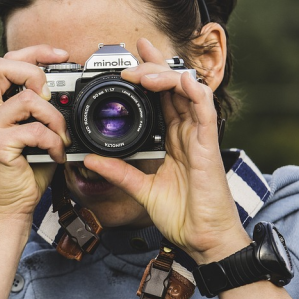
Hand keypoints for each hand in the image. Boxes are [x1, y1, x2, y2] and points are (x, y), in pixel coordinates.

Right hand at [0, 45, 70, 221]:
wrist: (9, 210)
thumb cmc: (25, 173)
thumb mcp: (36, 135)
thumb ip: (42, 111)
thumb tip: (70, 91)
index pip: (4, 62)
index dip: (34, 52)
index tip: (61, 56)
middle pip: (1, 66)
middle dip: (35, 74)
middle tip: (52, 97)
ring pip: (27, 99)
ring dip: (54, 118)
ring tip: (60, 138)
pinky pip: (33, 129)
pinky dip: (53, 141)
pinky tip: (56, 154)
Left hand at [84, 38, 249, 262]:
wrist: (202, 240)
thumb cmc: (181, 215)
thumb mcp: (140, 189)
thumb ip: (117, 171)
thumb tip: (89, 159)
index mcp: (173, 138)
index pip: (161, 96)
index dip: (148, 74)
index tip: (128, 59)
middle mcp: (187, 132)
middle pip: (173, 86)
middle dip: (153, 65)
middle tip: (130, 58)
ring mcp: (199, 136)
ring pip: (188, 90)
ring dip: (165, 75)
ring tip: (141, 73)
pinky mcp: (209, 144)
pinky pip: (205, 109)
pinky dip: (192, 91)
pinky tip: (176, 82)